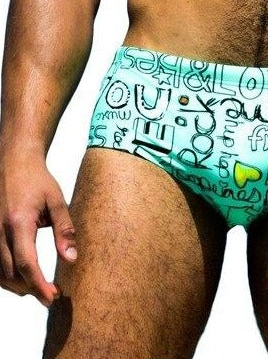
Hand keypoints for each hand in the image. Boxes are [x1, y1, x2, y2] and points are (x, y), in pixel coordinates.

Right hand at [0, 154, 76, 306]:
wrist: (13, 161)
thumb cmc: (37, 180)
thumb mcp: (57, 202)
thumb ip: (65, 231)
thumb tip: (71, 259)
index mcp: (19, 222)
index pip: (27, 264)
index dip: (39, 284)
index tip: (52, 296)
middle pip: (10, 273)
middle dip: (29, 289)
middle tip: (50, 295)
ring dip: (16, 285)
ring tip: (37, 288)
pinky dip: (5, 274)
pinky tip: (21, 276)